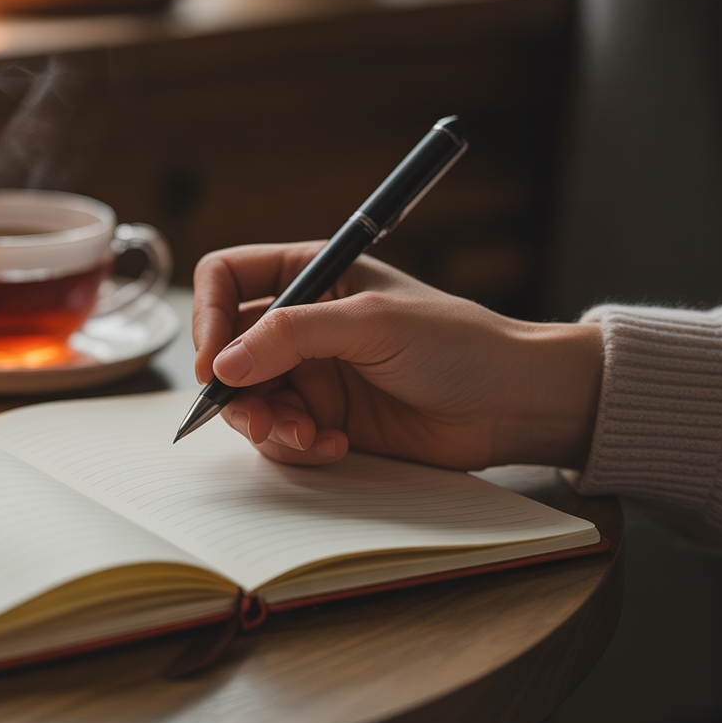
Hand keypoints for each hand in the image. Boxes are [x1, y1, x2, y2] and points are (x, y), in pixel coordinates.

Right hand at [192, 241, 603, 469]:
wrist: (512, 403)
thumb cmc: (458, 344)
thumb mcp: (372, 323)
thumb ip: (293, 335)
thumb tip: (223, 365)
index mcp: (311, 275)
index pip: (227, 279)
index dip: (209, 316)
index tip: (214, 360)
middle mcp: (302, 323)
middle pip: (226, 350)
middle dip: (234, 387)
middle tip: (257, 415)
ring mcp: (311, 374)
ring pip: (248, 399)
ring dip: (268, 423)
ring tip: (309, 434)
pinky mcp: (325, 420)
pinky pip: (281, 437)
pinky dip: (297, 446)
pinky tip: (337, 445)